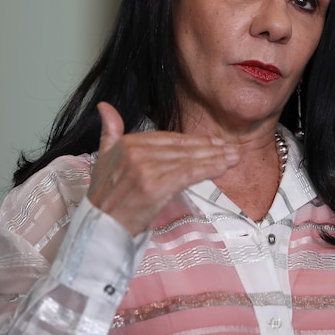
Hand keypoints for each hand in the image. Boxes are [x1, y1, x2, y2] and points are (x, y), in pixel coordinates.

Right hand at [87, 102, 239, 235]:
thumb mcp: (103, 158)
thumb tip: (105, 106)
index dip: (194, 140)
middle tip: (232, 149)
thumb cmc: (106, 198)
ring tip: (233, 158)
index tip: (214, 141)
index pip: (169, 138)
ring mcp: (145, 169)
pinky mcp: (155, 187)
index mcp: (127, 143)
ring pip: (188, 160)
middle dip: (210, 149)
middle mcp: (136, 153)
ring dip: (215, 159)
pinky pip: (188, 174)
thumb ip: (109, 131)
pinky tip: (222, 168)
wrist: (101, 228)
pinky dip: (207, 169)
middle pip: (182, 149)